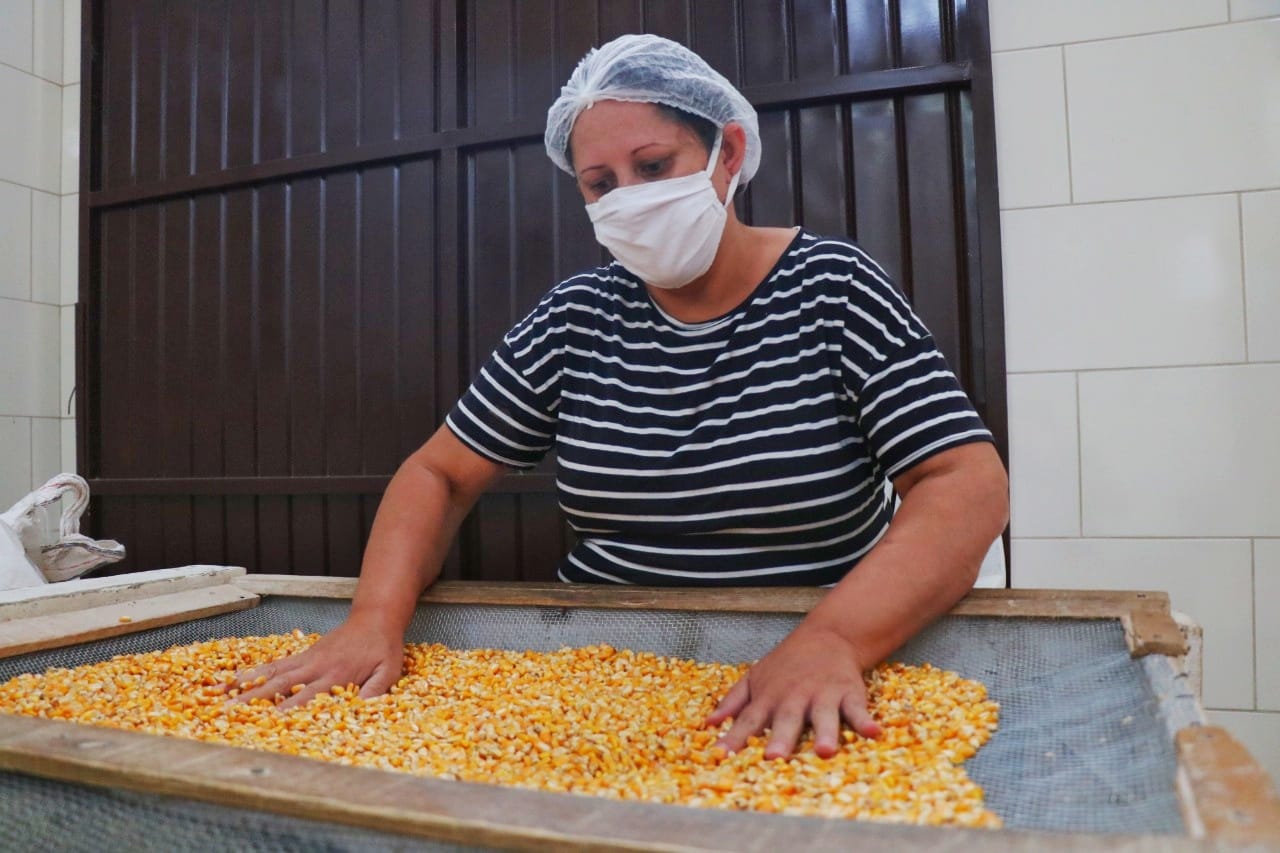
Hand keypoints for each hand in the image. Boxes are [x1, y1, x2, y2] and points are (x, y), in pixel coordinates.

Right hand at [228, 613, 404, 709]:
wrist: (375, 617)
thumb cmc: (383, 648)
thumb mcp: (388, 671)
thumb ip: (375, 691)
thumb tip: (362, 711)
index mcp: (336, 675)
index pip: (307, 696)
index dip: (288, 709)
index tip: (268, 722)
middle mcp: (316, 667)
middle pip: (281, 685)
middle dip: (255, 700)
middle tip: (229, 713)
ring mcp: (307, 659)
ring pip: (272, 673)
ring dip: (247, 685)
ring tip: (222, 696)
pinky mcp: (303, 654)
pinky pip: (276, 665)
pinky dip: (255, 672)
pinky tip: (236, 679)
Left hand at [706, 624, 882, 758]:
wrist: (827, 636)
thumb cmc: (786, 665)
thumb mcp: (754, 678)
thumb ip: (733, 702)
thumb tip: (708, 725)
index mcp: (769, 697)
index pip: (747, 720)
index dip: (734, 738)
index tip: (720, 755)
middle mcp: (794, 697)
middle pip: (786, 720)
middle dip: (780, 739)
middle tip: (774, 758)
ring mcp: (823, 695)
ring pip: (823, 716)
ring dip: (824, 733)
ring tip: (825, 751)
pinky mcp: (849, 693)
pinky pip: (858, 709)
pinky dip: (866, 721)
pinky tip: (874, 733)